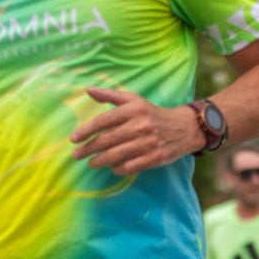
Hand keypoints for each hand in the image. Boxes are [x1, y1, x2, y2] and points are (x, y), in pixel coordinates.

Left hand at [70, 88, 200, 175]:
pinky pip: (129, 167)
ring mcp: (147, 143)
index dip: (85, 131)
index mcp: (133, 109)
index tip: (73, 139)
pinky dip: (117, 169)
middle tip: (77, 155)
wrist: (184, 128)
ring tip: (91, 163)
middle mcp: (139, 126)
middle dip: (88, 149)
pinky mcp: (155, 158)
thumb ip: (110, 95)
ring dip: (99, 161)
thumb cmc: (152, 113)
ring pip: (115, 156)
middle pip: (106, 141)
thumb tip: (88, 90)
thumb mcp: (134, 100)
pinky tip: (112, 167)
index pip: (102, 121)